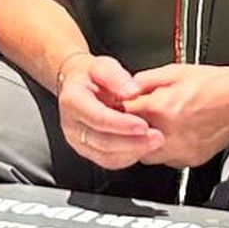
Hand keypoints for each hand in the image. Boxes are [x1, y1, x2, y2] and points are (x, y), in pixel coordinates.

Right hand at [53, 54, 163, 170]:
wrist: (79, 86)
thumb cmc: (92, 76)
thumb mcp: (103, 66)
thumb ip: (117, 77)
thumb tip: (132, 92)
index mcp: (72, 101)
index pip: (98, 118)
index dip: (122, 124)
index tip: (144, 125)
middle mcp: (71, 124)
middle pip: (102, 142)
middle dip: (132, 142)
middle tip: (156, 136)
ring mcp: (77, 141)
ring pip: (105, 156)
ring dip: (133, 152)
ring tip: (154, 141)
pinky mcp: (87, 151)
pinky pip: (108, 161)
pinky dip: (128, 157)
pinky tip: (143, 147)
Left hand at [121, 60, 228, 169]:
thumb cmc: (215, 84)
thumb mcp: (173, 71)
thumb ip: (144, 80)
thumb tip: (127, 88)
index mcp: (160, 108)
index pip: (122, 114)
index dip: (117, 109)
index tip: (116, 106)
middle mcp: (168, 134)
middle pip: (129, 140)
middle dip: (127, 129)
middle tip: (133, 118)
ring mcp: (180, 151)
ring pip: (145, 155)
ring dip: (142, 142)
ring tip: (153, 125)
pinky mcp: (189, 160)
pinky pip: (166, 159)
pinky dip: (162, 149)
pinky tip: (171, 134)